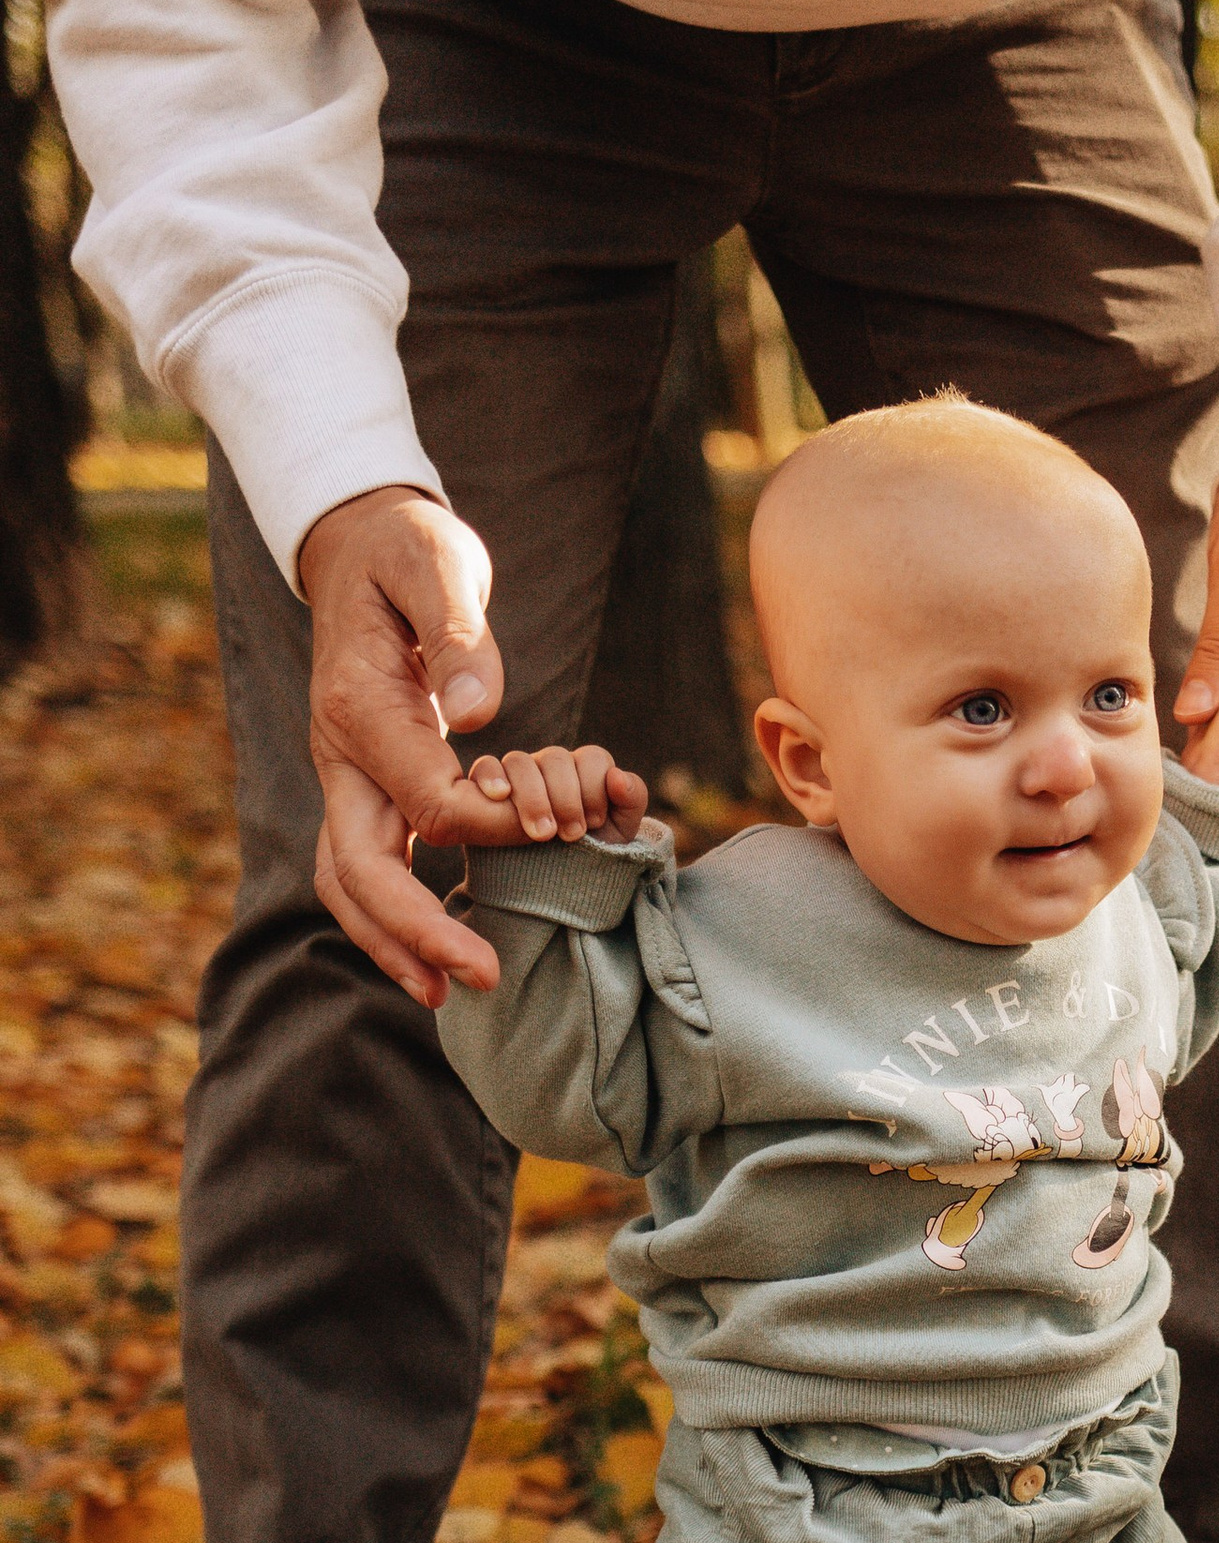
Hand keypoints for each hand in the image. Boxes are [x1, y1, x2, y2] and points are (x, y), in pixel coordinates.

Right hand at [301, 484, 510, 1006]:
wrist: (359, 547)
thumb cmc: (405, 551)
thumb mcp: (436, 562)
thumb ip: (458, 632)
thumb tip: (481, 713)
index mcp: (361, 709)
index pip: (427, 801)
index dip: (492, 831)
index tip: (555, 835)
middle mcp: (340, 753)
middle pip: (361, 868)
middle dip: (417, 930)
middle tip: (483, 978)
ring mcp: (346, 776)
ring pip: (349, 883)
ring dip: (394, 944)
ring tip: (444, 995)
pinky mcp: (366, 787)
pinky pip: (368, 870)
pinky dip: (394, 922)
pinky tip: (434, 958)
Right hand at [463, 745, 650, 843]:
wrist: (561, 883)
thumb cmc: (593, 850)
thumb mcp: (621, 831)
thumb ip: (632, 799)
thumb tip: (617, 776)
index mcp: (585, 769)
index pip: (591, 758)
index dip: (594, 789)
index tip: (594, 823)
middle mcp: (552, 765)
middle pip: (555, 759)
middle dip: (566, 799)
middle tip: (571, 835)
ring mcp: (520, 773)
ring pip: (520, 762)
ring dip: (533, 797)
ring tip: (542, 834)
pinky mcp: (490, 787)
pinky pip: (486, 766)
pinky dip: (491, 776)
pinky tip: (500, 796)